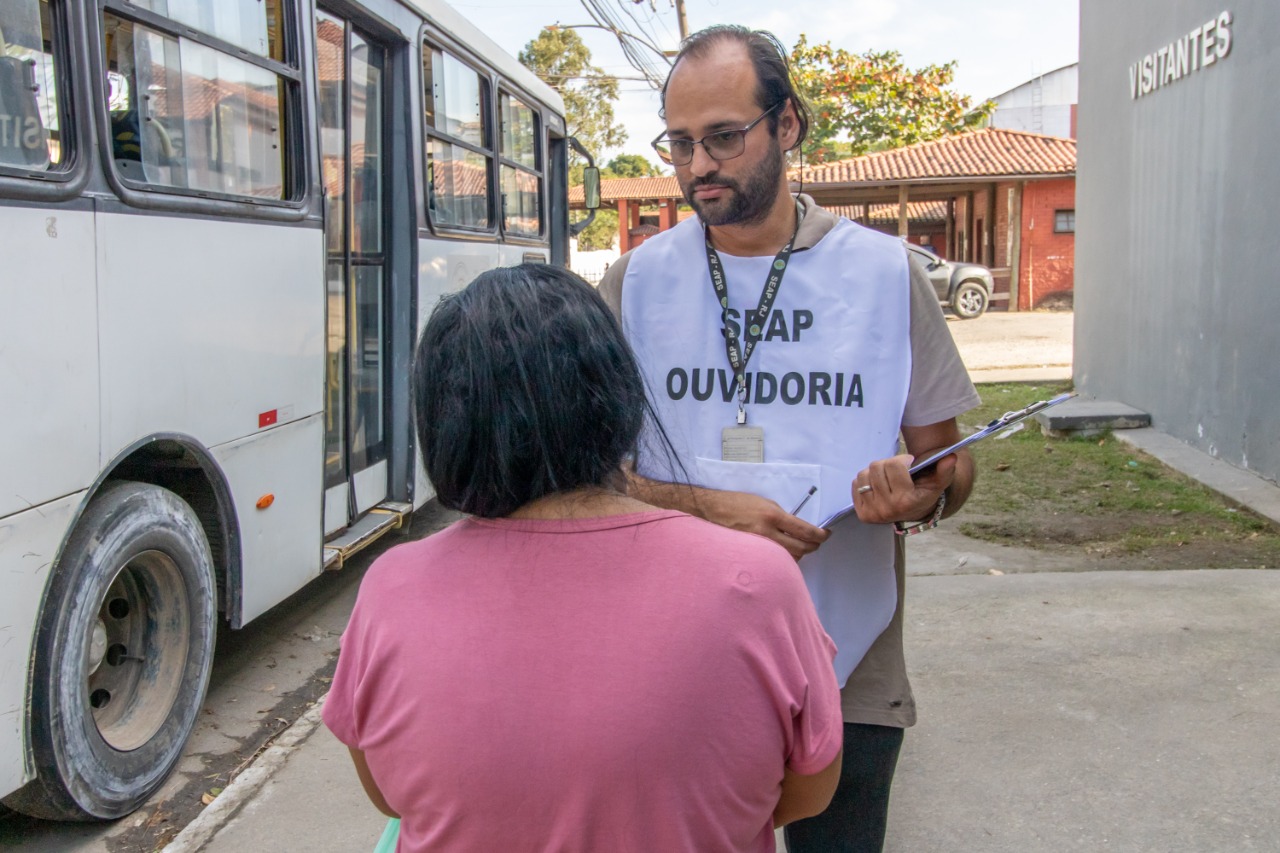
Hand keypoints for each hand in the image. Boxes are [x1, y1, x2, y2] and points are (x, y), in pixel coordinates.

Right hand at [702, 489, 830, 560]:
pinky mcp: (750, 556)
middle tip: (817, 543)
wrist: (710, 511)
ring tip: (800, 548)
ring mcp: (758, 547)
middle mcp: (767, 533)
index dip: (820, 535)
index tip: (826, 534)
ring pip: (788, 558)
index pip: (805, 530)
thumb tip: (796, 528)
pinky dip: (782, 560)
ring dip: (798, 554)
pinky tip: (783, 555)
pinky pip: (772, 562)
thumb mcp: (763, 502)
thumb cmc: (736, 503)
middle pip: (800, 548)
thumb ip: (781, 517)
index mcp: (773, 516)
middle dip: (812, 546)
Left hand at [852, 452, 955, 525]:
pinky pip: (856, 484)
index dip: (902, 460)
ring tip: (887, 478)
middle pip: (876, 467)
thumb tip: (951, 457)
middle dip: (888, 464)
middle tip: (897, 471)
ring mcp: (873, 513)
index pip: (893, 465)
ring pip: (864, 474)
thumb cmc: (924, 493)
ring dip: (875, 472)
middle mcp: (887, 509)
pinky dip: (866, 481)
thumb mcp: (938, 483)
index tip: (908, 464)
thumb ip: (945, 470)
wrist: (913, 512)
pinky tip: (878, 486)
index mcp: (905, 501)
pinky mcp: (862, 514)